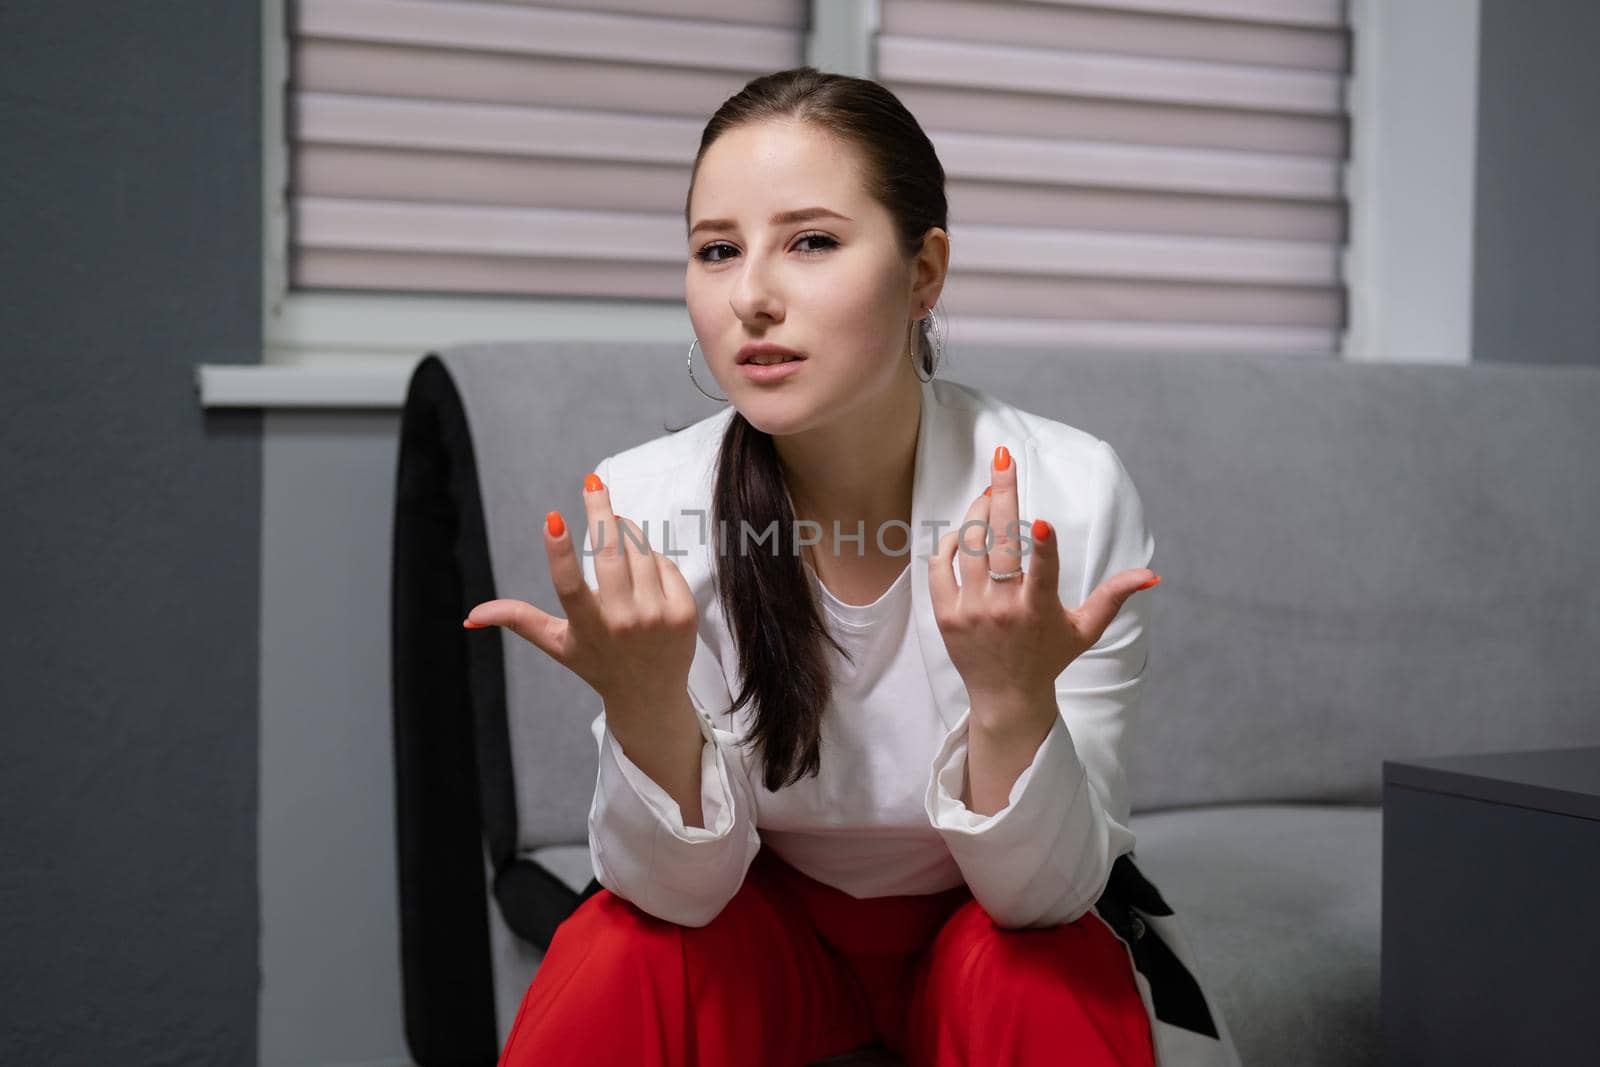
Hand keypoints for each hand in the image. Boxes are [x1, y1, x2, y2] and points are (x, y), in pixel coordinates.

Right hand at [461, 473, 699, 738]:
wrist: (651, 697)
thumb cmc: (598, 663)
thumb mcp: (557, 644)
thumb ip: (518, 620)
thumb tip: (470, 617)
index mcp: (586, 627)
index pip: (568, 585)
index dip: (559, 551)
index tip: (551, 517)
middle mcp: (622, 623)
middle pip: (610, 555)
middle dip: (599, 510)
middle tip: (592, 482)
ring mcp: (657, 618)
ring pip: (640, 552)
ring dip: (627, 533)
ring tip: (618, 528)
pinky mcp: (684, 613)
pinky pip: (666, 564)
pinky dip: (653, 559)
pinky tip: (645, 568)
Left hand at [928, 445, 1159, 739]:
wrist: (1005, 696)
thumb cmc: (1049, 656)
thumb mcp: (1086, 628)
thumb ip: (1114, 596)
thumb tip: (1152, 574)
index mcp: (1039, 610)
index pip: (1042, 573)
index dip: (1043, 547)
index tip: (1040, 521)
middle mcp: (1003, 609)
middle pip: (999, 544)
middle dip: (1002, 496)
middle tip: (1004, 460)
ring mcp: (971, 610)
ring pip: (968, 547)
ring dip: (977, 513)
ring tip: (989, 493)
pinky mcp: (946, 614)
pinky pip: (940, 566)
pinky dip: (951, 543)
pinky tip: (964, 531)